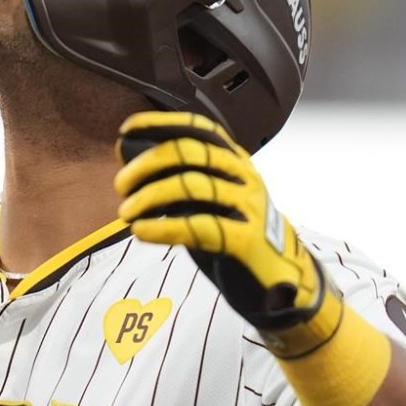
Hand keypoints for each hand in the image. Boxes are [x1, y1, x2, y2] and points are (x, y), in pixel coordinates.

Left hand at [114, 111, 341, 356]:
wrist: (284, 282)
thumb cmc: (236, 236)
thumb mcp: (206, 202)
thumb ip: (174, 179)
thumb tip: (125, 152)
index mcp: (234, 161)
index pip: (197, 128)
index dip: (160, 123)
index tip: (126, 128)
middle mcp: (244, 176)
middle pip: (190, 152)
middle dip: (147, 164)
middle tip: (121, 184)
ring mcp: (249, 206)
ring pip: (192, 186)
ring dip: (150, 196)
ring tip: (126, 212)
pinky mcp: (247, 240)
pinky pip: (200, 226)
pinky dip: (165, 227)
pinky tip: (142, 231)